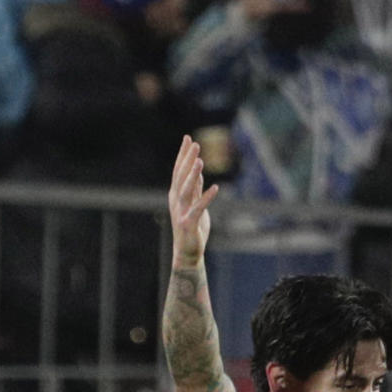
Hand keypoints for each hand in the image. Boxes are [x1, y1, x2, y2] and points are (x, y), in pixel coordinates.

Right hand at [168, 134, 221, 266]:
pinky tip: (215, 187)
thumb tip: (198, 172)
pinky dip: (206, 197)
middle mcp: (176, 201)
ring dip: (193, 175)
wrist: (188, 252)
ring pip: (186, 190)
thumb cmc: (192, 228)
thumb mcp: (195, 205)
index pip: (178, 170)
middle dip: (187, 159)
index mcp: (176, 195)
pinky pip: (198, 208)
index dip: (183, 154)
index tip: (188, 138)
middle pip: (181, 176)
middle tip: (194, 143)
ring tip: (200, 161)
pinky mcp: (188, 223)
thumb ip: (195, 189)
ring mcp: (181, 211)